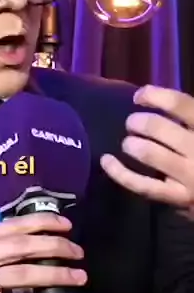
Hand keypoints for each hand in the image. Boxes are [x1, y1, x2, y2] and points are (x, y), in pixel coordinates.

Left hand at [100, 85, 193, 216]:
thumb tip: (157, 97)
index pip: (178, 103)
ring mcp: (189, 175)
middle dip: (138, 122)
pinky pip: (142, 185)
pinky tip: (106, 161)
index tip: (139, 97)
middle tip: (133, 124)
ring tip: (129, 143)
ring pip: (149, 153)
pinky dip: (119, 172)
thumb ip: (188, 115)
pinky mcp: (179, 198)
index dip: (154, 95)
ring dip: (131, 144)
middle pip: (158, 127)